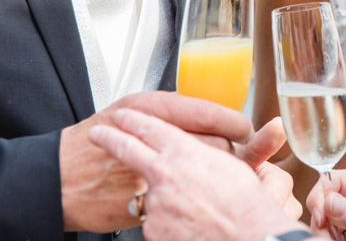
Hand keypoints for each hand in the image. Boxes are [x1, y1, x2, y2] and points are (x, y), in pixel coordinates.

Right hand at [60, 91, 252, 231]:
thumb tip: (212, 111)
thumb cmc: (96, 138)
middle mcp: (151, 140)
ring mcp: (147, 175)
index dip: (233, 122)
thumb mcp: (132, 108)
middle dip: (226, 151)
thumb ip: (170, 109)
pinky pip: (180, 204)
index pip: (207, 114)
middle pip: (213, 145)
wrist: (59, 176)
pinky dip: (189, 201)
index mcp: (149, 110)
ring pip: (200, 176)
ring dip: (210, 176)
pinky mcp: (142, 205)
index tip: (245, 128)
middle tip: (231, 153)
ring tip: (209, 175)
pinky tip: (188, 197)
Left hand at [89, 108, 303, 240]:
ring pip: (147, 192)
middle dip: (110, 139)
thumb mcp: (231, 165)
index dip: (133, 120)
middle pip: (128, 149)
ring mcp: (155, 203)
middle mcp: (164, 174)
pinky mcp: (153, 229)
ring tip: (185, 205)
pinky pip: (155, 220)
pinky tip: (186, 224)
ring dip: (157, 195)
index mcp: (184, 152)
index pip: (149, 127)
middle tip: (98, 134)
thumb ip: (208, 153)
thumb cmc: (246, 205)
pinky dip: (166, 221)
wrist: (247, 237)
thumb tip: (202, 149)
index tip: (122, 117)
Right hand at [307, 170, 345, 240]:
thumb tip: (328, 202)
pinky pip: (337, 232)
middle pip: (327, 199)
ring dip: (329, 233)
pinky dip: (336, 239)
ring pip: (329, 219)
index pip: (334, 179)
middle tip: (328, 238)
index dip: (322, 196)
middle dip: (324, 219)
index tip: (320, 217)